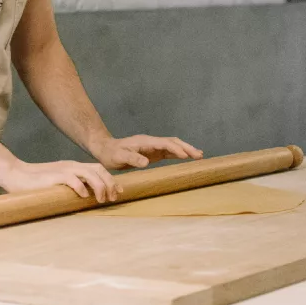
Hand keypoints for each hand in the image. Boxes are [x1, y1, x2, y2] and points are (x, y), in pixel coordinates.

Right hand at [0, 160, 122, 202]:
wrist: (16, 174)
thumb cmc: (37, 183)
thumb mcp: (59, 183)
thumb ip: (72, 186)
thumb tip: (86, 199)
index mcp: (74, 167)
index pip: (98, 169)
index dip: (111, 180)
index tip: (119, 192)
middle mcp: (71, 166)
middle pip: (98, 170)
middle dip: (110, 183)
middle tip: (113, 197)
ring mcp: (63, 170)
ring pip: (89, 173)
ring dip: (99, 186)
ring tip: (100, 199)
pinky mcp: (54, 176)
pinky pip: (72, 179)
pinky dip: (81, 187)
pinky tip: (83, 196)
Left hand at [88, 135, 202, 169]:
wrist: (106, 149)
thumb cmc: (111, 154)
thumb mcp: (119, 157)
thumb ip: (132, 158)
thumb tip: (146, 162)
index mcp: (145, 141)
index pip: (164, 143)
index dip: (176, 149)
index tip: (186, 156)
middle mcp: (152, 142)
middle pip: (173, 142)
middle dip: (187, 147)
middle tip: (200, 155)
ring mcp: (153, 147)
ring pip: (173, 146)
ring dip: (186, 149)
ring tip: (199, 155)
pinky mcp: (153, 153)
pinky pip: (169, 152)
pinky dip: (179, 154)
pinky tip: (187, 157)